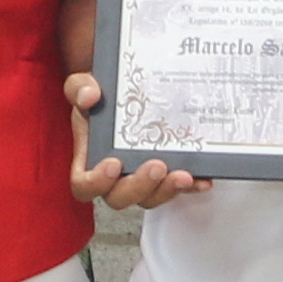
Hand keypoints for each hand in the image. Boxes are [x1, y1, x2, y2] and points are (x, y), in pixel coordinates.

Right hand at [65, 71, 207, 213]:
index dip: (97, 183)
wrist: (127, 86)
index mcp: (90, 157)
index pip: (84, 185)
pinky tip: (203, 177)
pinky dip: (191, 185)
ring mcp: (141, 176)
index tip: (113, 164)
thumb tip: (89, 96)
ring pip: (151, 197)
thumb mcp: (84, 84)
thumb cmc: (100, 93)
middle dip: (140, 187)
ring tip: (185, 175)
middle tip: (157, 166)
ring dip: (168, 190)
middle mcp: (115, 174)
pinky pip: (177, 187)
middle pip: (120, 197)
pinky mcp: (166, 173)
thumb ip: (79, 88)